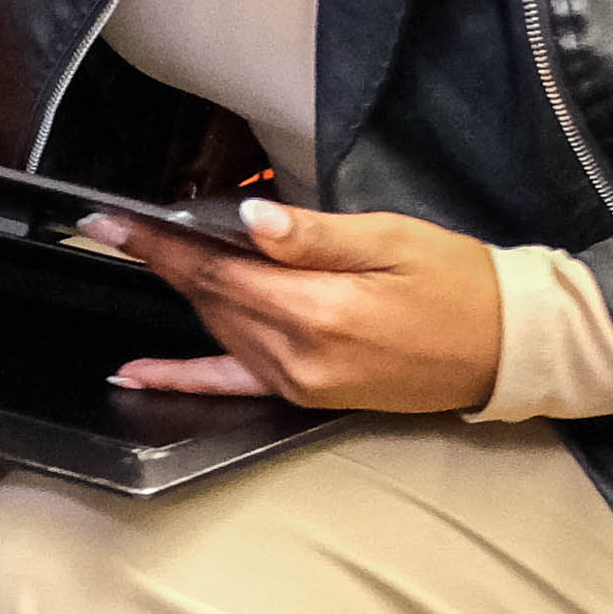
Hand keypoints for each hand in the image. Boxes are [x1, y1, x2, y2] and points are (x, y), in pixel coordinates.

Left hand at [102, 198, 504, 410]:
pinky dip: (180, 378)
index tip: (107, 221)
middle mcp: (299, 355)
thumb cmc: (458, 284)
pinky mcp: (307, 394)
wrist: (505, 347)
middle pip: (210, 299)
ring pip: (219, 327)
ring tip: (149, 251)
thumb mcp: (393, 241)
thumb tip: (249, 220)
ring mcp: (299, 381)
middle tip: (113, 226)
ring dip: (186, 292)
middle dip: (162, 260)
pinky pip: (230, 383)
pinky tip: (135, 373)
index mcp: (319, 311)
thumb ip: (314, 236)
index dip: (158, 243)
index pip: (217, 271)